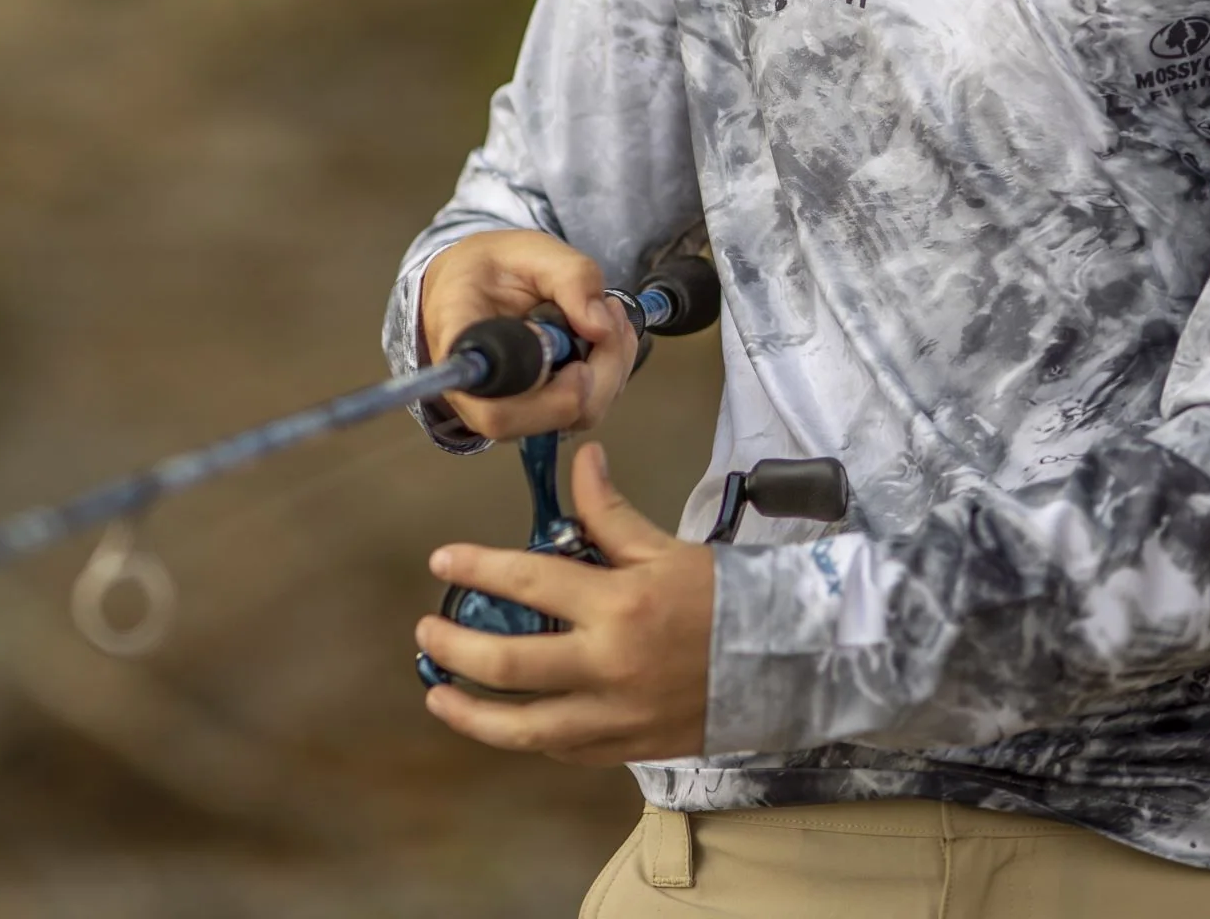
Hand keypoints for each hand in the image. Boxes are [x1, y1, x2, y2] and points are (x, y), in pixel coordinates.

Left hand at [416, 443, 712, 763]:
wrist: (784, 661)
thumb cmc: (723, 599)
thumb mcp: (665, 547)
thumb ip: (610, 512)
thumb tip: (582, 459)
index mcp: (618, 605)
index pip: (529, 582)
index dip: (477, 568)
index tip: (442, 560)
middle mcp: (609, 665)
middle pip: (510, 665)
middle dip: (455, 649)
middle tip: (426, 632)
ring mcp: (615, 716)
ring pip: (523, 728)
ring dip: (472, 713)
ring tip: (439, 695)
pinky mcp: (626, 750)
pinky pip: (560, 749)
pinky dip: (526, 736)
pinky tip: (506, 721)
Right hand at [419, 230, 635, 440]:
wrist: (476, 280)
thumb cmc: (492, 267)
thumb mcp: (530, 249)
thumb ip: (570, 276)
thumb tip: (602, 328)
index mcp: (464, 354)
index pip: (497, 410)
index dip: (547, 402)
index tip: (580, 364)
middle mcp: (485, 398)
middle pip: (550, 418)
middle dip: (601, 371)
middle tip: (610, 312)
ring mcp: (517, 408)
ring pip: (580, 416)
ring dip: (613, 366)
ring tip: (608, 312)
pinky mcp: (544, 406)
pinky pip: (590, 404)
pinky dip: (613, 368)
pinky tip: (607, 330)